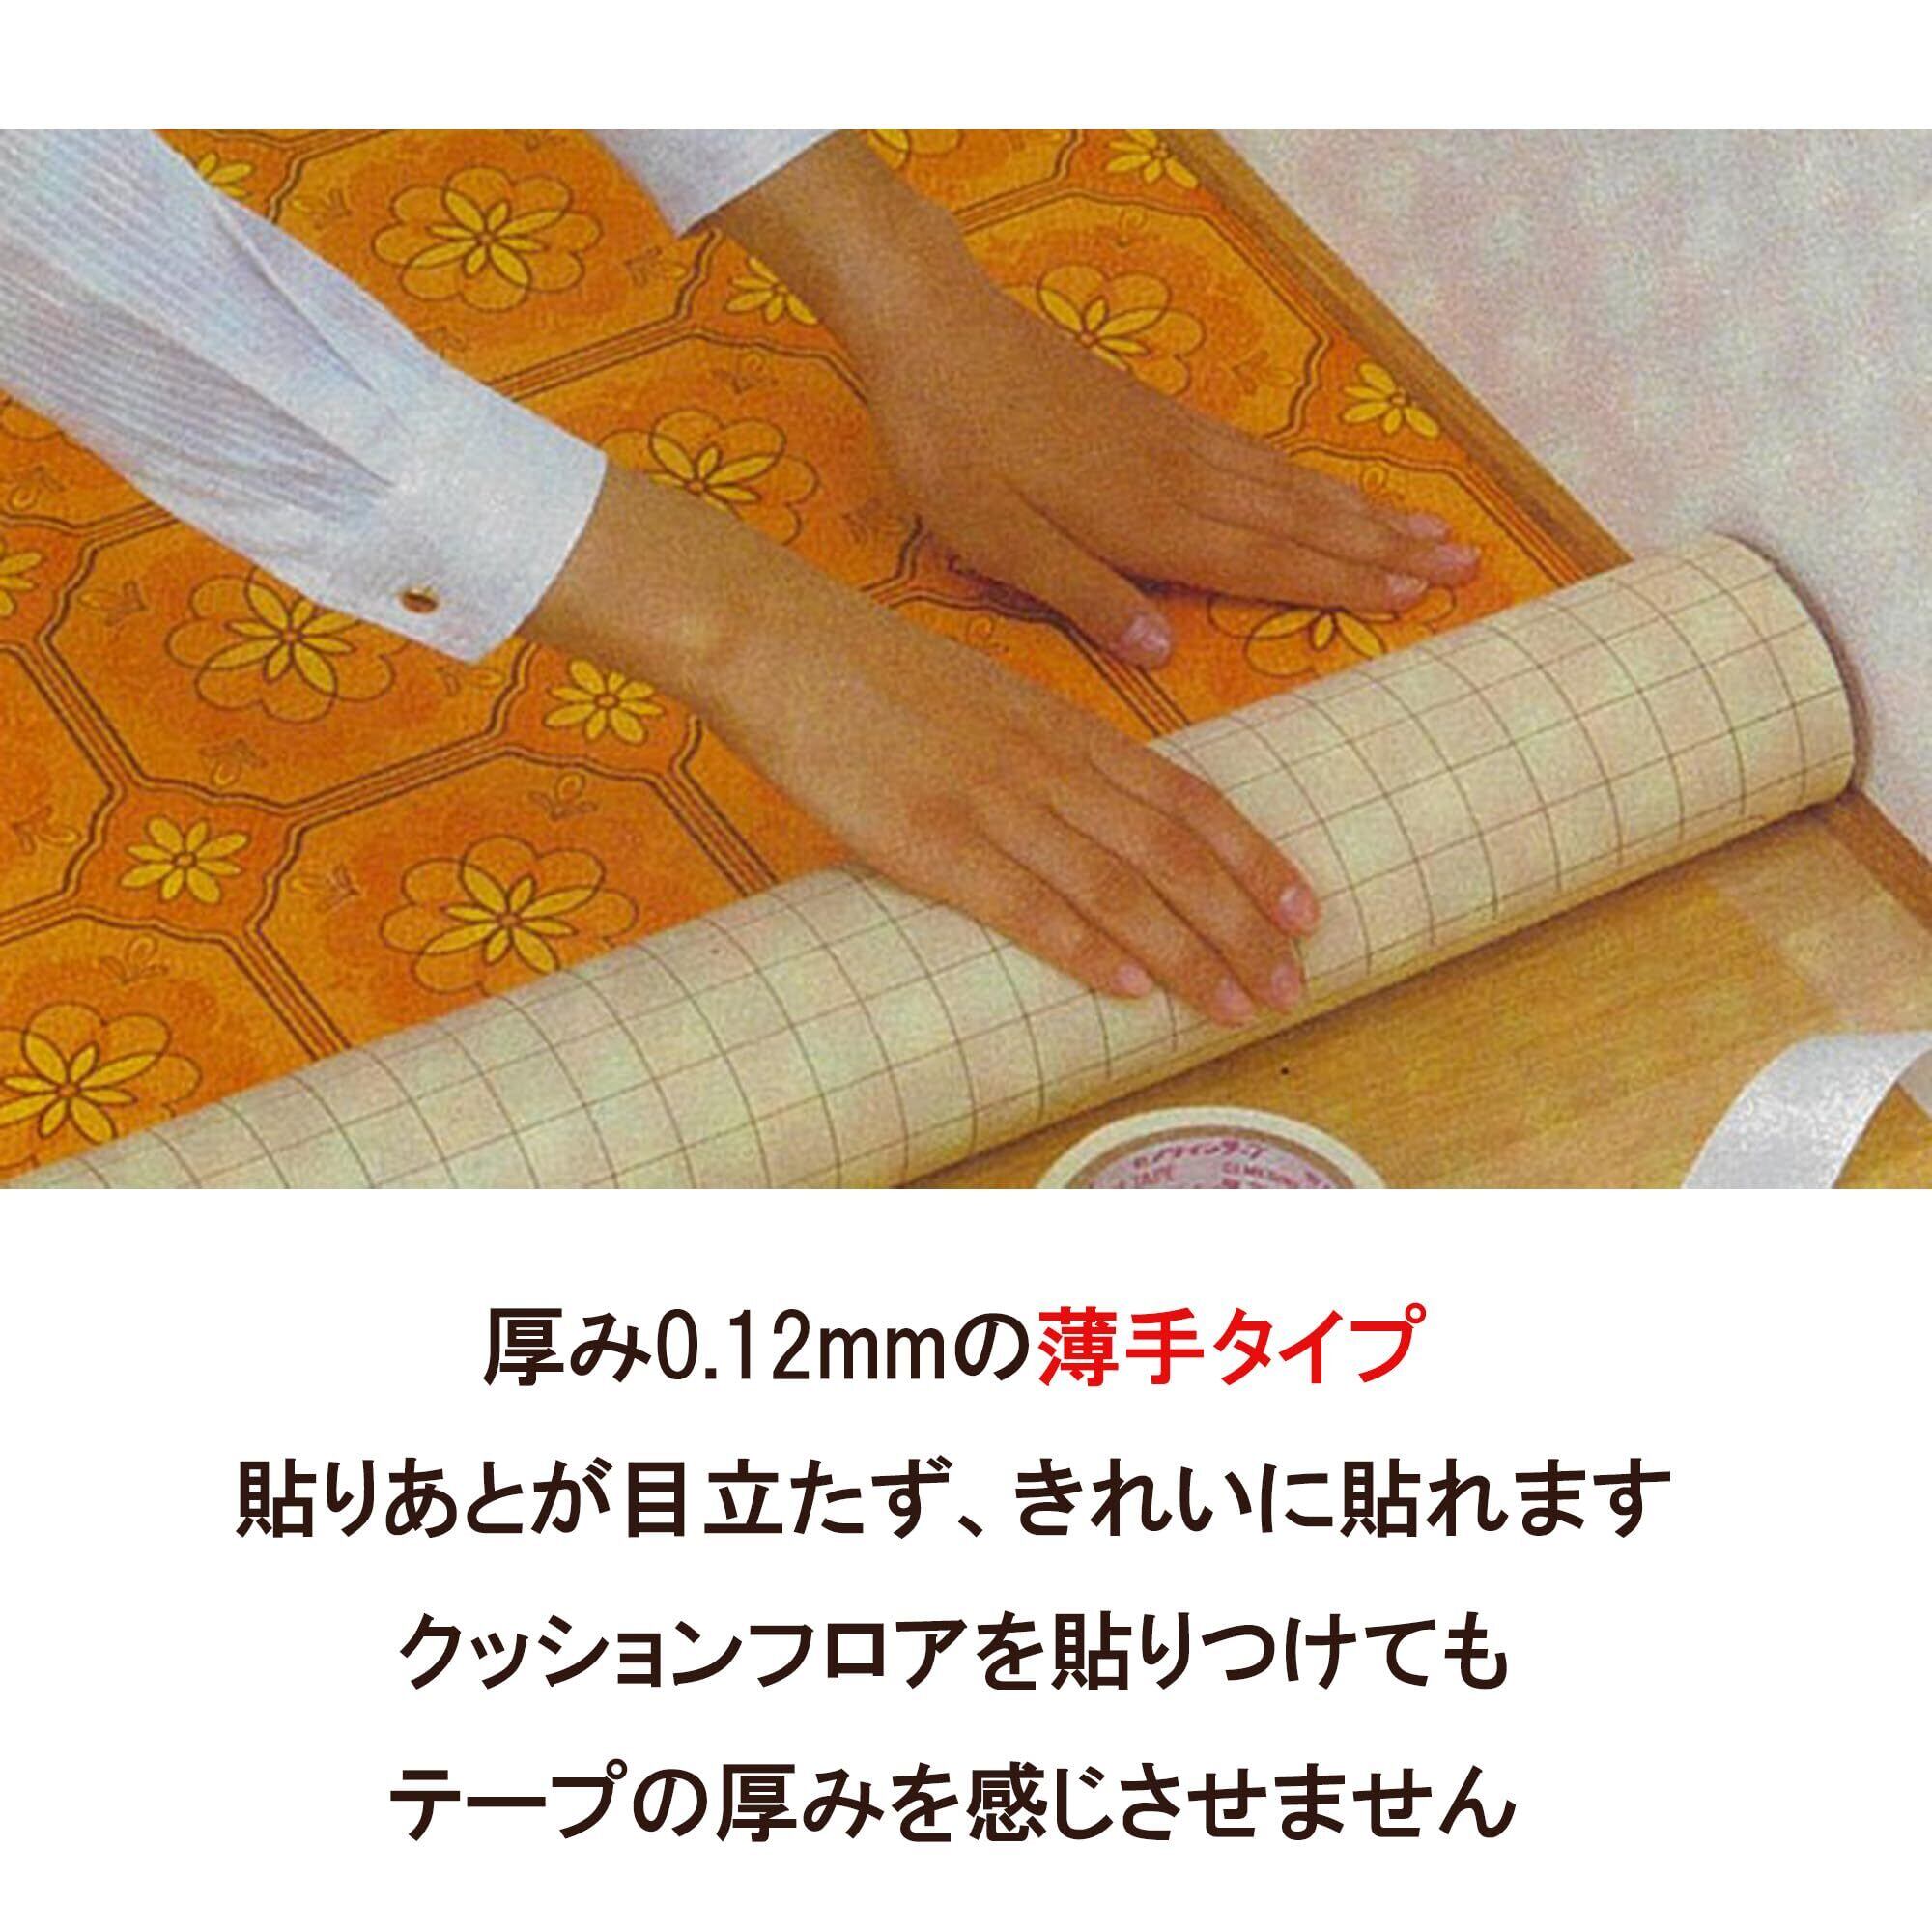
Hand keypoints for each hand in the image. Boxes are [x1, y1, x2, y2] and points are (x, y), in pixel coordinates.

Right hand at [528, 465, 1318, 1023]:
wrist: (783, 642)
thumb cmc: (876, 674)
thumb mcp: (987, 695)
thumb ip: (1046, 750)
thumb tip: (1095, 808)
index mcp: (1065, 727)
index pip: (1186, 798)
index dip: (1252, 858)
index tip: (1304, 908)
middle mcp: (1048, 765)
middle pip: (1172, 851)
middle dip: (1243, 923)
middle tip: (1293, 982)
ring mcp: (992, 802)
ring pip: (1117, 885)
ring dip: (1188, 952)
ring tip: (1236, 1004)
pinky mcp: (930, 841)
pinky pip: (1024, 903)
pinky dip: (1085, 948)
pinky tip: (1130, 987)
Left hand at [719, 135, 1480, 667]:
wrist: (935, 331)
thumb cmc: (954, 450)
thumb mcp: (997, 541)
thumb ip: (1083, 595)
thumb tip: (1165, 657)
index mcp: (1147, 521)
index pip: (1266, 562)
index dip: (1343, 583)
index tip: (1417, 598)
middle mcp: (1180, 479)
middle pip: (1302, 520)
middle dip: (1385, 546)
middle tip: (1466, 564)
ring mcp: (1175, 441)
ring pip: (1289, 483)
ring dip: (1363, 510)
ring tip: (1431, 526)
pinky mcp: (1158, 416)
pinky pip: (1256, 455)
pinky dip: (1308, 477)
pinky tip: (1329, 488)